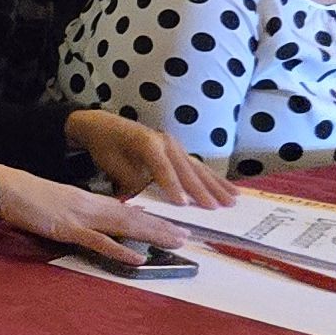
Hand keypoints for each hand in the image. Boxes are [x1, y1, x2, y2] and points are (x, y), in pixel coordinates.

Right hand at [0, 167, 191, 269]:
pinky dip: (119, 250)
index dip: (154, 219)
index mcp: (90, 201)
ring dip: (152, 235)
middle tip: (188, 236)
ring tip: (176, 242)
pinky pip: (98, 241)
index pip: (129, 210)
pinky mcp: (67, 229)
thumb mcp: (64, 200)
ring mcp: (80, 217)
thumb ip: (89, 209)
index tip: (176, 225)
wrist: (5, 186)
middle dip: (162, 227)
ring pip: (124, 227)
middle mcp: (91, 206)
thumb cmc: (30, 196)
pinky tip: (137, 257)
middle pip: (134, 218)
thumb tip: (112, 215)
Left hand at [70, 109, 237, 208]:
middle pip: (186, 169)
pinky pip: (199, 166)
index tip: (183, 205)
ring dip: (216, 186)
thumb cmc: (106, 146)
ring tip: (232, 200)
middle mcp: (166, 141)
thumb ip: (131, 181)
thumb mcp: (112, 165)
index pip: (162, 169)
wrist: (103, 126)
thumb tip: (147, 200)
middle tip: (217, 208)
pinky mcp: (179, 150)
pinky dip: (214, 179)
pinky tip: (229, 189)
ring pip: (198, 168)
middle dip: (202, 190)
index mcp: (148, 143)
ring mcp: (175, 145)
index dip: (173, 187)